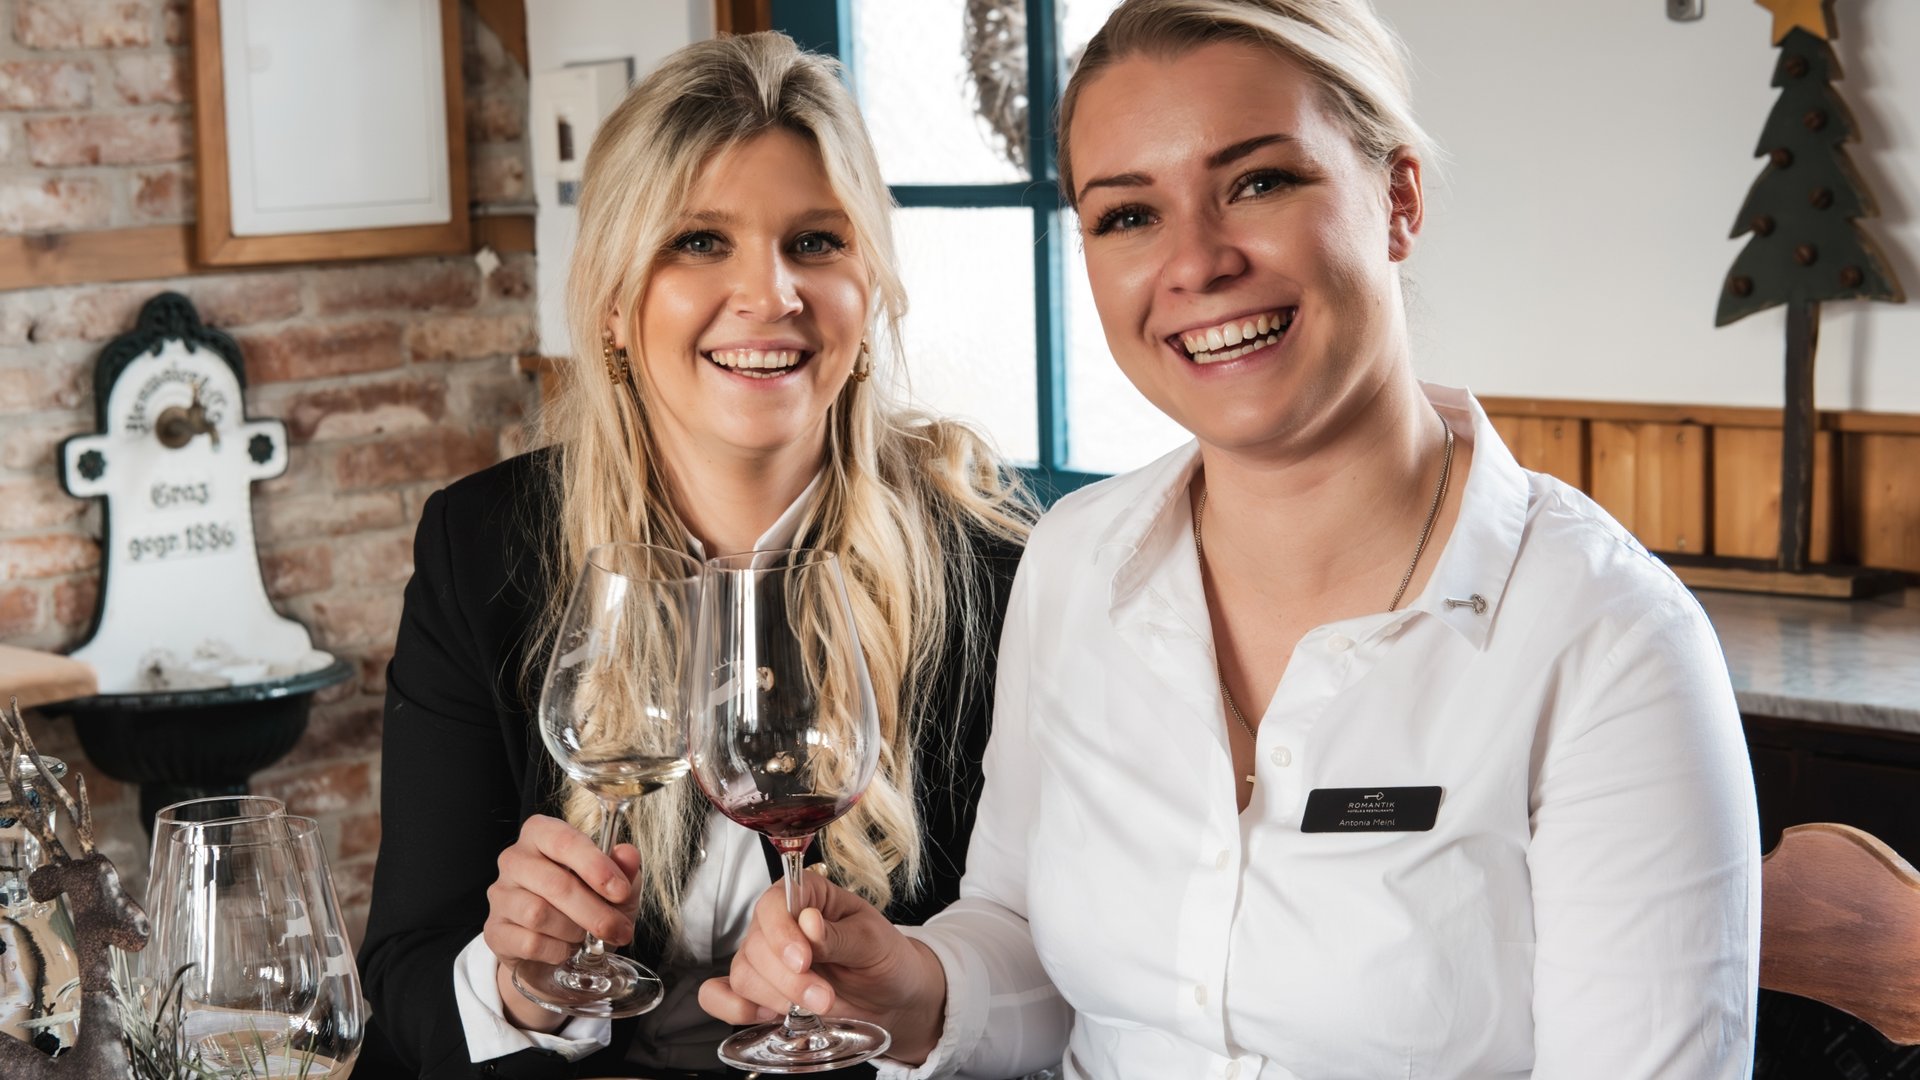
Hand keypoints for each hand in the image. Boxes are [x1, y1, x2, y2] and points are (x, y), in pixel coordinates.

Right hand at [483, 814, 641, 1030]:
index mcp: (542, 834)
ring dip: (573, 931)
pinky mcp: (494, 930)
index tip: (620, 891)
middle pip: (555, 883)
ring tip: (585, 936)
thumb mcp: (614, 885)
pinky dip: (556, 950)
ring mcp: (500, 894)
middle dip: (595, 911)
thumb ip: (623, 868)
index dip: (595, 865)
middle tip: (618, 929)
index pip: (564, 841)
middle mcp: (514, 859)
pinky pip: (529, 942)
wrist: (557, 950)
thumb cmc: (587, 904)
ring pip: (539, 914)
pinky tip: (565, 948)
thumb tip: (627, 855)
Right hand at [698, 871, 948, 1063]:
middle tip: (824, 997)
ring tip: (816, 1007)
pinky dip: (732, 1009)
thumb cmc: (884, 958)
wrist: (891, 997)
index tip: (803, 961)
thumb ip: (839, 934)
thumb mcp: (873, 941)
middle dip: (789, 980)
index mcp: (807, 896)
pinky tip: (762, 1015)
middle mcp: (779, 924)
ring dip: (776, 999)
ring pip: (743, 975)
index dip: (781, 933)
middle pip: (755, 946)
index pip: (773, 904)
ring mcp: (764, 959)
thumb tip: (809, 922)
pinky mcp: (758, 992)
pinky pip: (720, 996)